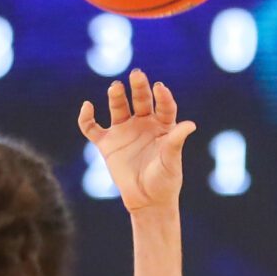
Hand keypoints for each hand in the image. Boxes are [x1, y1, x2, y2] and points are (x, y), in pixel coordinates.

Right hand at [79, 70, 196, 214]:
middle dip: (139, 87)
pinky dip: (86, 118)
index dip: (162, 96)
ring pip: (118, 108)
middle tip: (137, 75)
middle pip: (141, 100)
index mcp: (163, 126)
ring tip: (115, 87)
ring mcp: (124, 132)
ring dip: (116, 96)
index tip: (159, 87)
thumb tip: (190, 124)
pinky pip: (92, 128)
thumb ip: (177, 141)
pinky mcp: (107, 144)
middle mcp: (143, 124)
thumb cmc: (165, 180)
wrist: (147, 201)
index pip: (164, 106)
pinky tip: (87, 107)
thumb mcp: (172, 160)